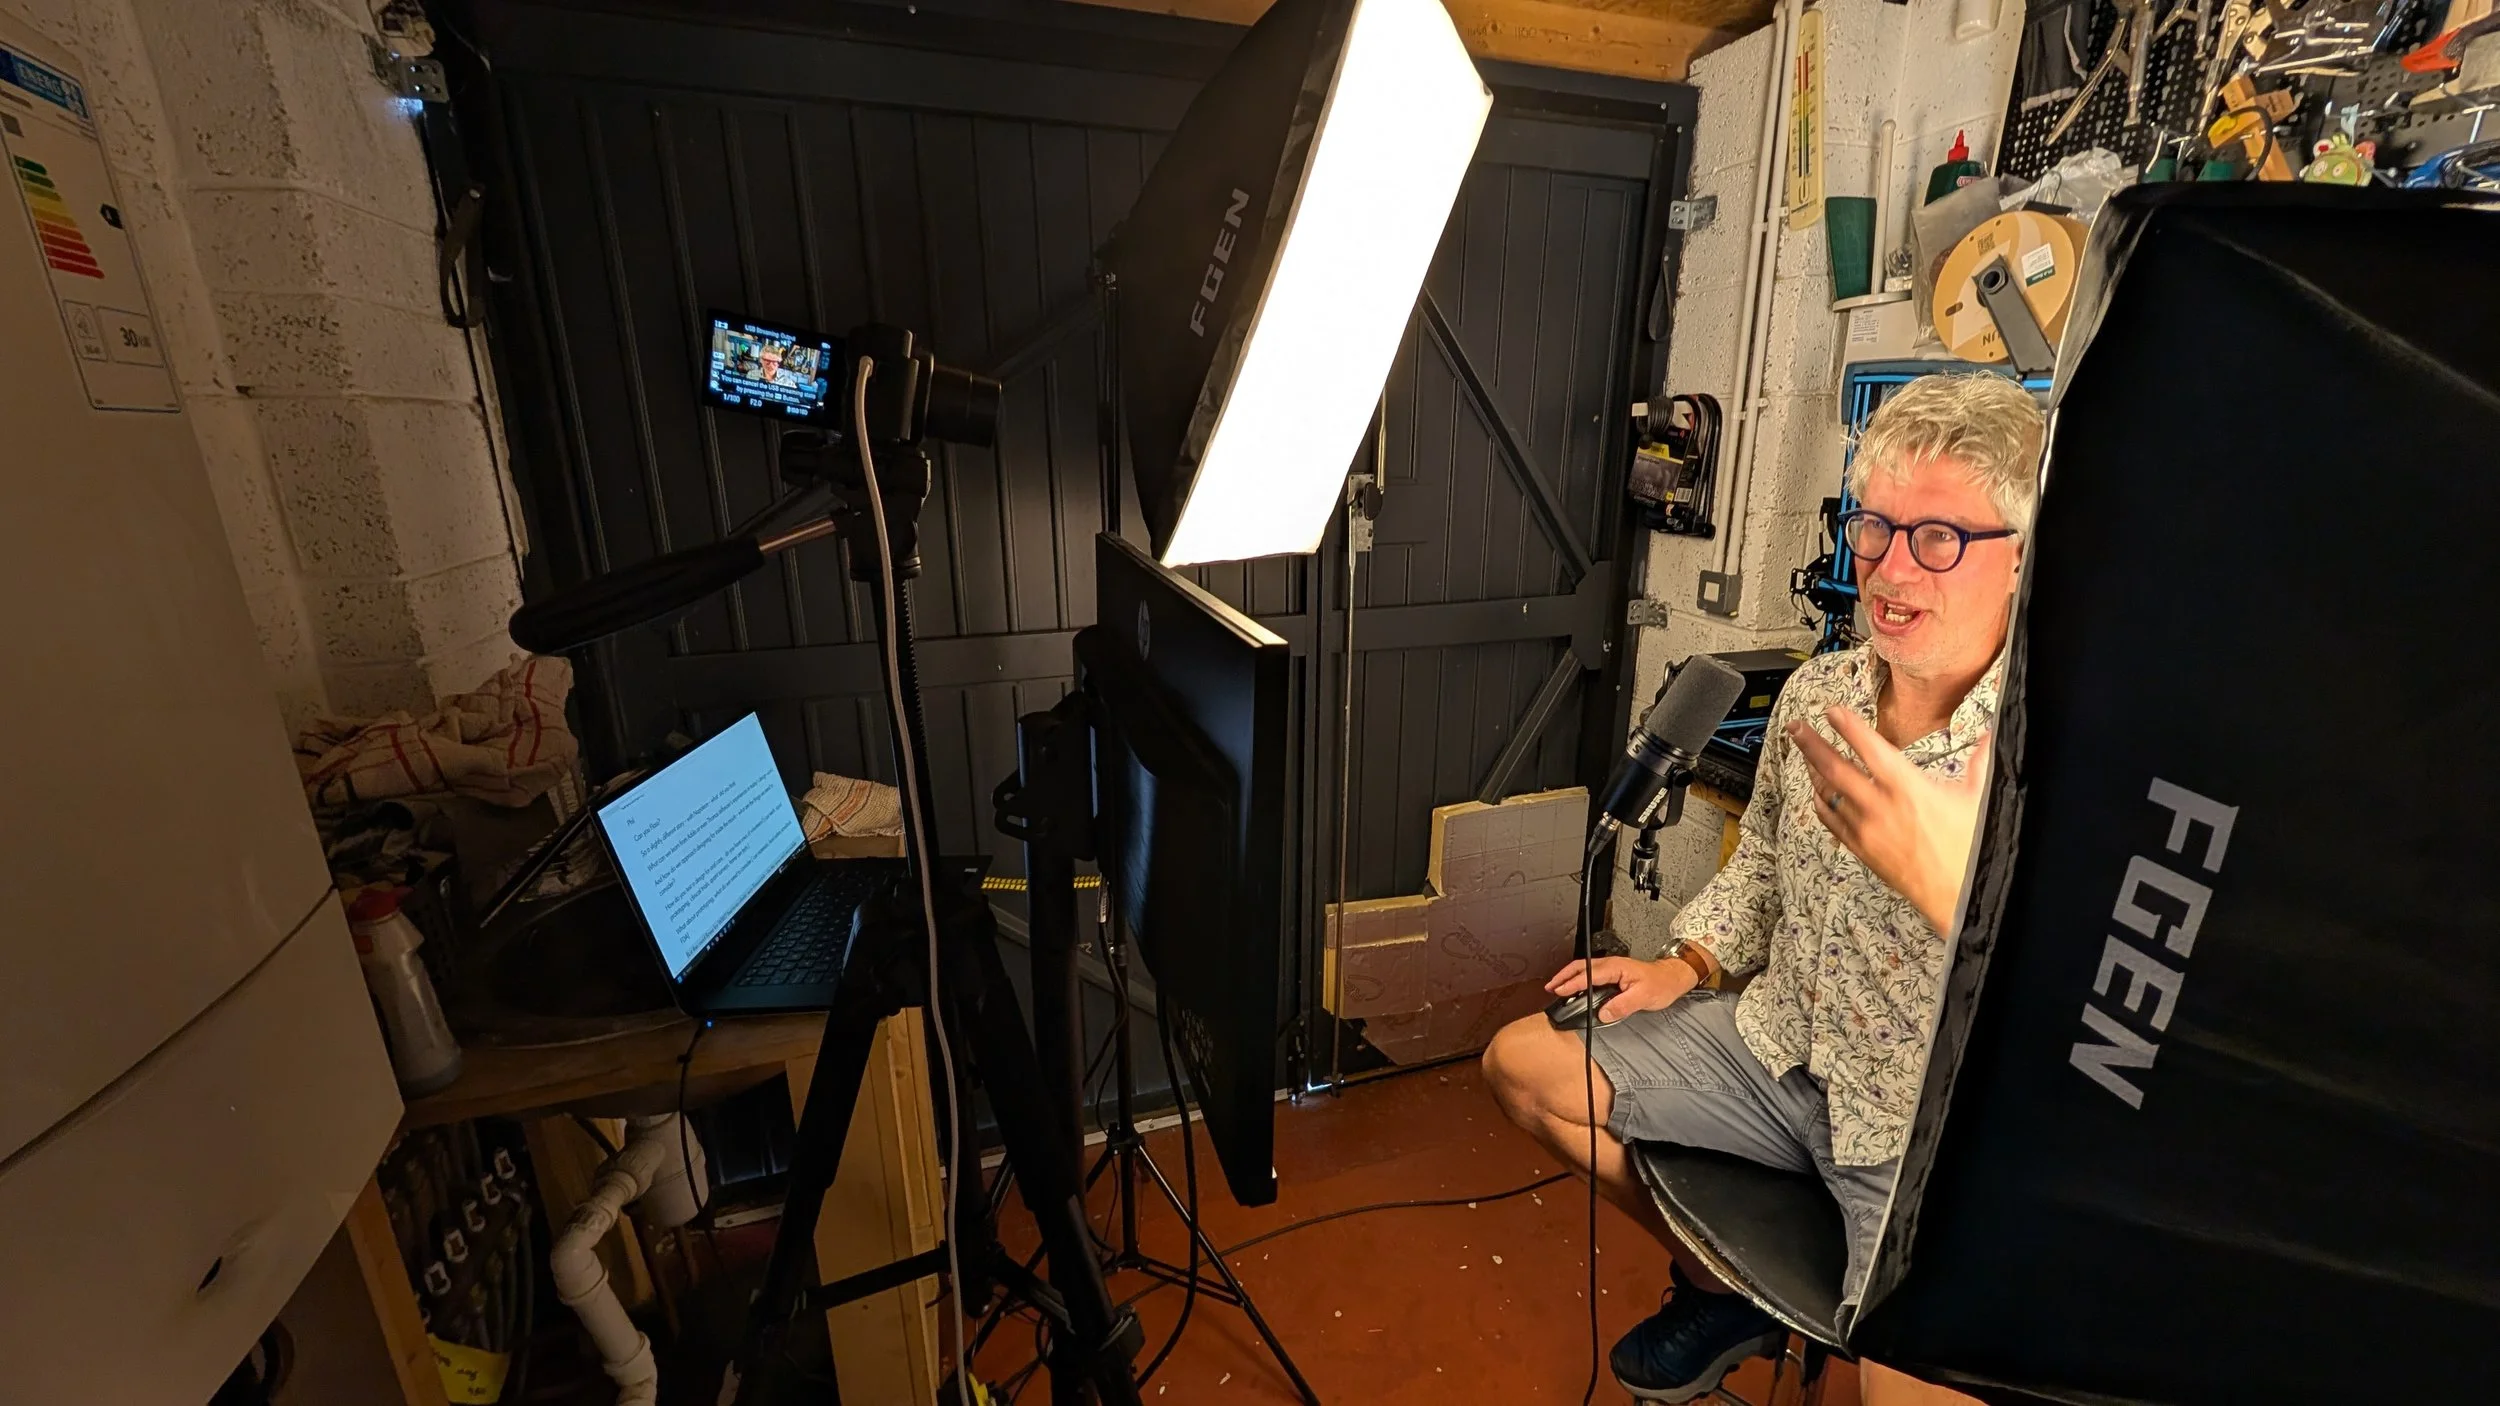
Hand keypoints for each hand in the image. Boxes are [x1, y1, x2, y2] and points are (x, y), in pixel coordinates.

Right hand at [1544, 953, 1698, 1024]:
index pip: (1588, 975)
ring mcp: (1611, 968)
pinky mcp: (1613, 973)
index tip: (1559, 990)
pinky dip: (1578, 979)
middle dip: (1563, 976)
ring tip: (1557, 987)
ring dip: (1569, 977)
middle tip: (1550, 987)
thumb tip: (1603, 1013)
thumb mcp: (1643, 997)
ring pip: (1584, 969)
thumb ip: (1621, 1005)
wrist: (1672, 978)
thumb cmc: (1660, 984)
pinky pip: (1590, 974)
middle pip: (1580, 967)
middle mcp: (1611, 965)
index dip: (1572, 983)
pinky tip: (1576, 988)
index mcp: (1615, 968)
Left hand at [1786, 707, 1991, 933]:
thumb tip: (1989, 735)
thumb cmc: (1970, 848)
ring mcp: (1866, 829)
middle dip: (1812, 743)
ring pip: (1828, 793)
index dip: (1848, 726)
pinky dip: (1820, 802)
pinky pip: (1830, 821)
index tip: (1832, 711)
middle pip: (1835, 767)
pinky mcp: (1861, 849)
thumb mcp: (1979, 797)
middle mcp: (1880, 805)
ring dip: (1813, 770)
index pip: (1870, 747)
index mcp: (1908, 787)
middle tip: (1796, 728)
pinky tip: (1816, 792)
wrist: (1959, 895)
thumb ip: (1980, 761)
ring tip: (1803, 752)